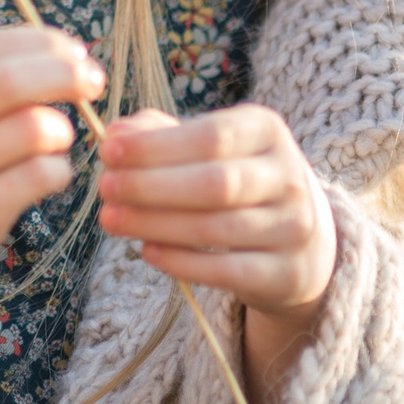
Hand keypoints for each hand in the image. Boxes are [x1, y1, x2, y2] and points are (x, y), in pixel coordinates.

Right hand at [0, 26, 103, 353]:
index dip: (41, 42)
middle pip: (8, 81)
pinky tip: (49, 179)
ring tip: (57, 144)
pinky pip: (37, 178)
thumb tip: (55, 55)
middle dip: (63, 74)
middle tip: (94, 83)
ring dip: (62, 131)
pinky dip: (58, 172)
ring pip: (31, 129)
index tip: (75, 52)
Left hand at [95, 104, 336, 402]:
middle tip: (105, 188)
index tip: (107, 151)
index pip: (210, 136)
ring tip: (112, 219)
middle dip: (150, 186)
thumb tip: (115, 134)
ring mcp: (294, 227)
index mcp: (266, 130)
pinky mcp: (286, 272)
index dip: (155, 146)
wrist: (298, 238)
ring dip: (155, 224)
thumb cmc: (233, 178)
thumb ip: (157, 134)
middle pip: (215, 183)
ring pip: (217, 228)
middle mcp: (289, 176)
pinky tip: (147, 251)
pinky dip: (182, 262)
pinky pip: (227, 270)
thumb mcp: (205, 146)